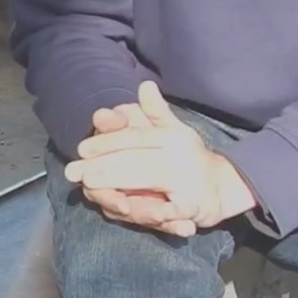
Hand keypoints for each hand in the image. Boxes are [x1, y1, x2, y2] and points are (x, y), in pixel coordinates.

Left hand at [65, 82, 257, 235]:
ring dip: (119, 184)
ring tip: (90, 185)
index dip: (107, 142)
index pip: (134, 138)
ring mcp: (188, 180)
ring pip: (149, 179)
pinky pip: (178, 209)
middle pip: (135, 159)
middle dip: (102, 166)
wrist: (223, 184)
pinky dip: (162, 212)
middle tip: (73, 171)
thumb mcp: (171, 131)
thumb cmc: (186, 155)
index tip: (81, 149)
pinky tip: (134, 209)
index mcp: (171, 137)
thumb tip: (145, 85)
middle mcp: (180, 155)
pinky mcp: (196, 205)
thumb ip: (152, 114)